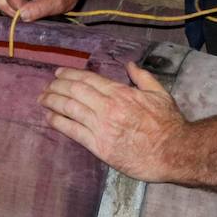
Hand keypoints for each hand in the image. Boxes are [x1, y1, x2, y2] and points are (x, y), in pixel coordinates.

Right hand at [0, 0, 88, 20]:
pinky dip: (17, 7)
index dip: (15, 6)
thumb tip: (21, 15)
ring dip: (15, 10)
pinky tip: (30, 7)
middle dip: (13, 11)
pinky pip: (8, 0)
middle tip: (30, 14)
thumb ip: (39, 8)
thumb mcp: (58, 2)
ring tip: (32, 10)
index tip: (29, 13)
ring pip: (3, 1)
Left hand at [39, 61, 187, 181]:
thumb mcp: (159, 93)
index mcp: (121, 92)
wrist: (174, 152)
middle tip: (46, 86)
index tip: (58, 73)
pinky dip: (59, 122)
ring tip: (42, 99)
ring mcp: (102, 127)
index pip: (89, 79)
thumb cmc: (169, 124)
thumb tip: (130, 65)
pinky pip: (73, 131)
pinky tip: (49, 118)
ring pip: (70, 109)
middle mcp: (108, 107)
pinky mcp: (100, 147)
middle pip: (75, 91)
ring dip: (52, 102)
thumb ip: (142, 77)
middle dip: (57, 86)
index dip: (70, 75)